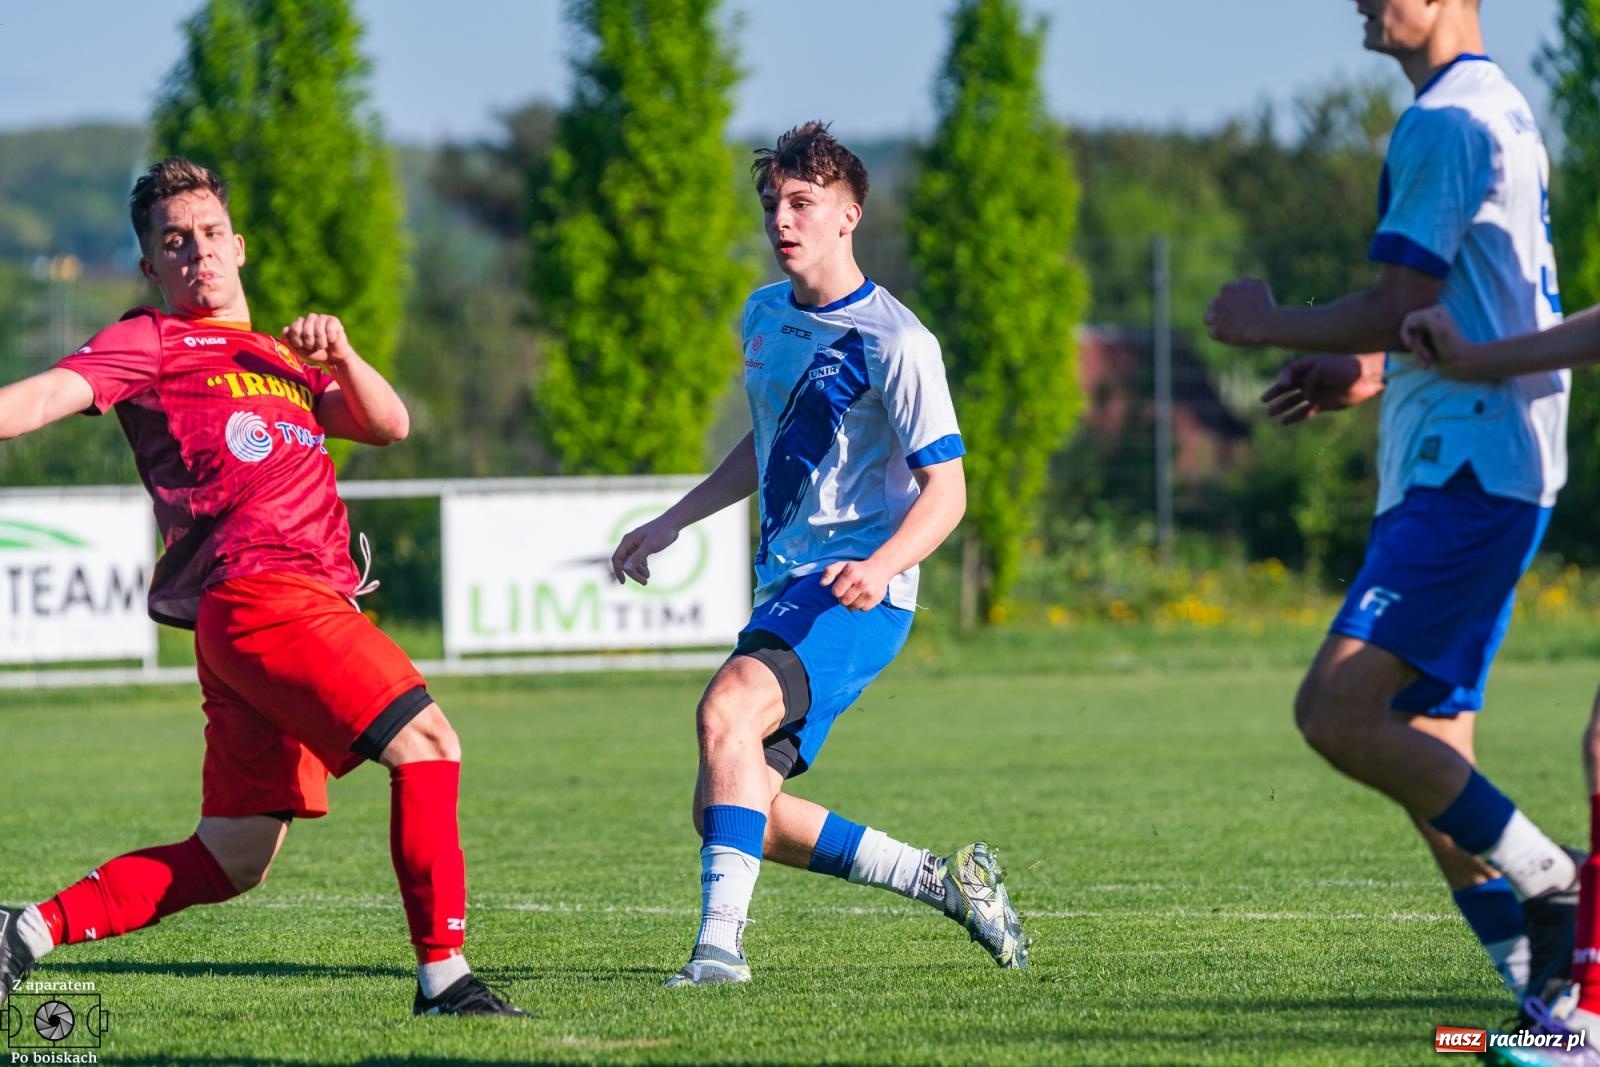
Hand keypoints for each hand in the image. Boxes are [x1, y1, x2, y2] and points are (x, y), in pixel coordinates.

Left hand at [282, 314, 355, 371]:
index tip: (302, 347)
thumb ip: (289, 340)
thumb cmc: (315, 353)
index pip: (294, 329)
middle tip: (313, 347)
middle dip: (309, 342)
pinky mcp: (333, 320)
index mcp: (299, 324)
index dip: (298, 341)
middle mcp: (309, 319)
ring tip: (323, 346)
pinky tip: (332, 340)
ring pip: (318, 329)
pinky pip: (329, 328)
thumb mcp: (299, 350)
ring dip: (321, 342)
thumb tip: (285, 329)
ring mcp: (321, 318)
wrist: (333, 358)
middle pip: (306, 329)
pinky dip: (330, 338)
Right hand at [610, 517, 679, 584]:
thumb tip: (625, 569)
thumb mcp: (650, 546)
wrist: (673, 523)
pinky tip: (647, 573)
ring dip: (638, 572)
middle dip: (633, 573)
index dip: (618, 571)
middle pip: (625, 562)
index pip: (617, 558)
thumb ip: (637, 557)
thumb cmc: (662, 532)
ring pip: (632, 562)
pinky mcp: (644, 547)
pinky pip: (639, 560)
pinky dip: (642, 567)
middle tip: (644, 582)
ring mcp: (636, 545)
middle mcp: (630, 543)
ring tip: (647, 579)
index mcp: (628, 540)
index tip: (624, 582)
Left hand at [820, 558, 891, 610]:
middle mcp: (861, 582)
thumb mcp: (842, 565)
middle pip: (844, 601)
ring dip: (852, 603)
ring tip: (855, 594)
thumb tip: (822, 584)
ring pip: (853, 607)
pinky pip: (863, 609)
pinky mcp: (876, 599)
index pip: (836, 592)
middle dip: (843, 598)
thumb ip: (829, 572)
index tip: (841, 587)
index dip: (836, 591)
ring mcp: (870, 591)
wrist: (880, 568)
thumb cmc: (857, 568)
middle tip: (848, 591)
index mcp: (851, 573)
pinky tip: (863, 597)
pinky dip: (861, 605)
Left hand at [1206, 278, 1278, 345]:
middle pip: (1213, 304)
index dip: (1230, 300)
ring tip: (1227, 327)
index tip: (1238, 306)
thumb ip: (1246, 282)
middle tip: (1232, 317)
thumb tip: (1240, 283)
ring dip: (1216, 321)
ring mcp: (1216, 317)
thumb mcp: (1259, 285)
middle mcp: (1218, 301)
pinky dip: (1221, 335)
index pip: (1224, 293)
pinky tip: (1231, 335)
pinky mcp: (1217, 331)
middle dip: (1221, 309)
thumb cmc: (1266, 304)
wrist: (1266, 323)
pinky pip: (1213, 333)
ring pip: (1207, 318)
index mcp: (1227, 289)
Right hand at [1259, 354, 1377, 424]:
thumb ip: (1308, 381)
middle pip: (1287, 387)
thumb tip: (1305, 397)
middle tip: (1263, 400)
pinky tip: (1284, 422)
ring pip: (1294, 400)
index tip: (1285, 383)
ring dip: (1282, 406)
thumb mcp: (1322, 368)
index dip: (1283, 378)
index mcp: (1308, 365)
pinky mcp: (1324, 403)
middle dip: (1275, 393)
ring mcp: (1316, 391)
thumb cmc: (1345, 366)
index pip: (1288, 371)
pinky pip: (1305, 411)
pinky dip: (1295, 417)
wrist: (1368, 375)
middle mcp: (1310, 378)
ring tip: (1270, 413)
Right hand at [1401, 305, 1477, 375]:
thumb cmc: (1451, 346)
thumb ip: (1424, 318)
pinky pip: (1415, 351)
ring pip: (1412, 344)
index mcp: (1435, 311)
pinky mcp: (1429, 344)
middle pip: (1410, 333)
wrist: (1462, 363)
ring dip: (1418, 355)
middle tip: (1427, 356)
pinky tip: (1426, 365)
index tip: (1410, 345)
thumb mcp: (1439, 328)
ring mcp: (1429, 332)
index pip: (1409, 319)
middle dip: (1416, 347)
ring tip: (1428, 363)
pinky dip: (1419, 359)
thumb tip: (1410, 321)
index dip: (1406, 333)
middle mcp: (1432, 319)